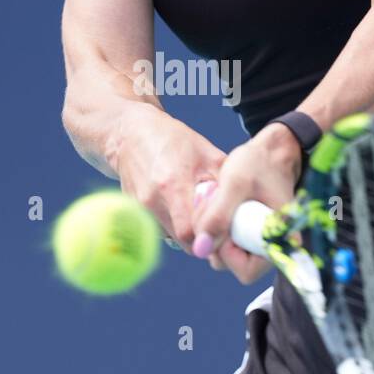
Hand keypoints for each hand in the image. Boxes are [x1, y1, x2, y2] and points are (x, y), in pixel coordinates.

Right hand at [116, 108, 226, 253]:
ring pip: (171, 236)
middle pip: (182, 240)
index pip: (191, 233)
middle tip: (216, 227)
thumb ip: (224, 181)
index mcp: (173, 185)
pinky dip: (173, 223)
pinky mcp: (134, 210)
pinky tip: (179, 206)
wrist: (129, 133)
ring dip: (187, 232)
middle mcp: (153, 200)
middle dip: (202, 239)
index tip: (222, 232)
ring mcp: (140, 207)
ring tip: (197, 213)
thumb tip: (244, 207)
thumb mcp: (206, 153)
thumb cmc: (172, 139)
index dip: (209, 238)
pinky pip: (160, 227)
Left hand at [190, 123, 302, 283]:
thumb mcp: (235, 185)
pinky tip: (216, 202)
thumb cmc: (259, 164)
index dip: (226, 250)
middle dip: (214, 236)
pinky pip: (223, 238)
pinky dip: (214, 223)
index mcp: (278, 241)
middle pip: (230, 263)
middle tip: (212, 204)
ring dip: (211, 228)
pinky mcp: (247, 234)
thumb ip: (217, 217)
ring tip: (215, 199)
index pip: (245, 270)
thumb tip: (200, 248)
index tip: (220, 218)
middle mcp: (270, 248)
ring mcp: (257, 242)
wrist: (270, 152)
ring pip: (222, 251)